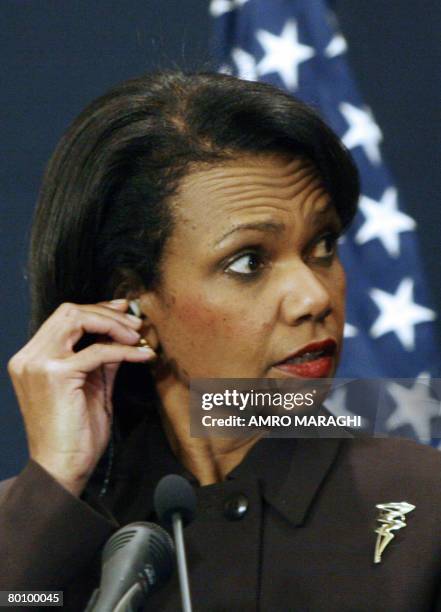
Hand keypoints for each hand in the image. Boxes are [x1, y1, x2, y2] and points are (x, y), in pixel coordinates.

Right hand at [7, 299, 155, 495]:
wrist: (61, 469)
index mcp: (32, 358)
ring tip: (138, 336)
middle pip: (69, 311)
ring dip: (114, 325)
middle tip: (135, 323)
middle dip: (107, 313)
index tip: (124, 311)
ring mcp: (39, 364)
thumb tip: (121, 335)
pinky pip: (98, 351)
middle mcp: (29, 357)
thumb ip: (101, 359)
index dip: (97, 310)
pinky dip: (124, 350)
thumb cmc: (75, 434)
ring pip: (78, 320)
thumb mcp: (91, 387)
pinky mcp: (56, 376)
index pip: (64, 317)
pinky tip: (142, 356)